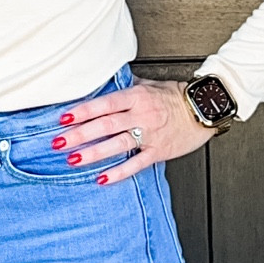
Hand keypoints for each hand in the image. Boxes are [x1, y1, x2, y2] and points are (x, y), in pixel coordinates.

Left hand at [56, 79, 214, 183]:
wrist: (204, 109)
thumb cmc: (176, 97)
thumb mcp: (149, 85)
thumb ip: (125, 87)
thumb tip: (103, 84)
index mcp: (136, 97)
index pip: (104, 104)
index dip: (83, 112)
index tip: (63, 119)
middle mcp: (141, 115)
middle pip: (105, 125)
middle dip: (79, 135)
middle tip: (58, 142)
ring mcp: (150, 135)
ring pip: (117, 145)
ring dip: (93, 153)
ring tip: (73, 160)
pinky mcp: (158, 151)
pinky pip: (136, 164)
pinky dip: (119, 172)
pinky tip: (102, 178)